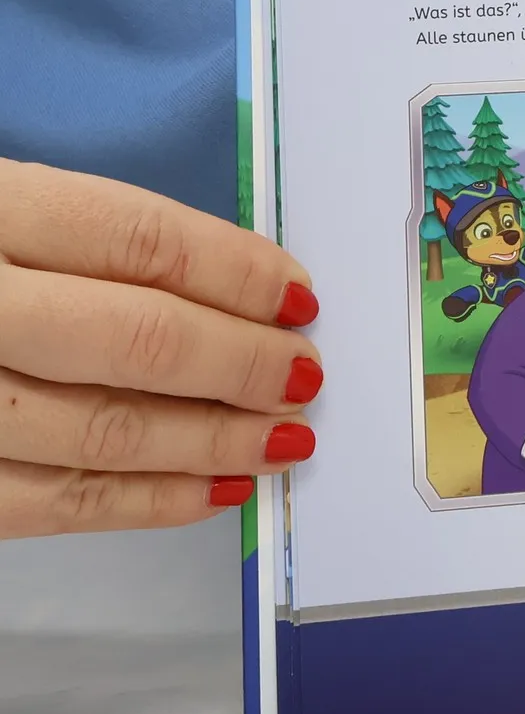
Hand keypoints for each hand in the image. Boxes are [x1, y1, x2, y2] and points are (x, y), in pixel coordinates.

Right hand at [0, 160, 322, 537]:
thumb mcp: (4, 211)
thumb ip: (98, 245)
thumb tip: (244, 286)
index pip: (138, 239)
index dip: (236, 271)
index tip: (300, 296)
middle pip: (132, 337)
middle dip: (240, 363)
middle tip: (305, 376)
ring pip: (99, 429)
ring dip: (209, 441)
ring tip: (282, 440)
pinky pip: (48, 502)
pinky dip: (143, 501)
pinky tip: (210, 490)